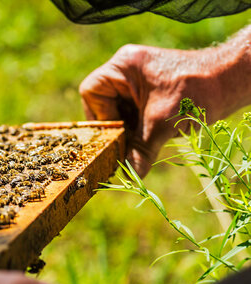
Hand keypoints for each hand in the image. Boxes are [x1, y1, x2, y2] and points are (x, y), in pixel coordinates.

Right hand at [79, 43, 246, 176]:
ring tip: (141, 144)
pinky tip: (148, 140)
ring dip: (128, 131)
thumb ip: (141, 150)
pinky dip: (138, 130)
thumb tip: (130, 176)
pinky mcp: (150, 93)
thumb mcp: (162, 124)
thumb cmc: (197, 92)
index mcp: (123, 66)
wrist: (232, 81)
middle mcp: (126, 70)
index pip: (92, 92)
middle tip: (124, 146)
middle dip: (116, 127)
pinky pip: (133, 114)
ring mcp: (138, 81)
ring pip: (119, 112)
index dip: (99, 116)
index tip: (115, 134)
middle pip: (103, 104)